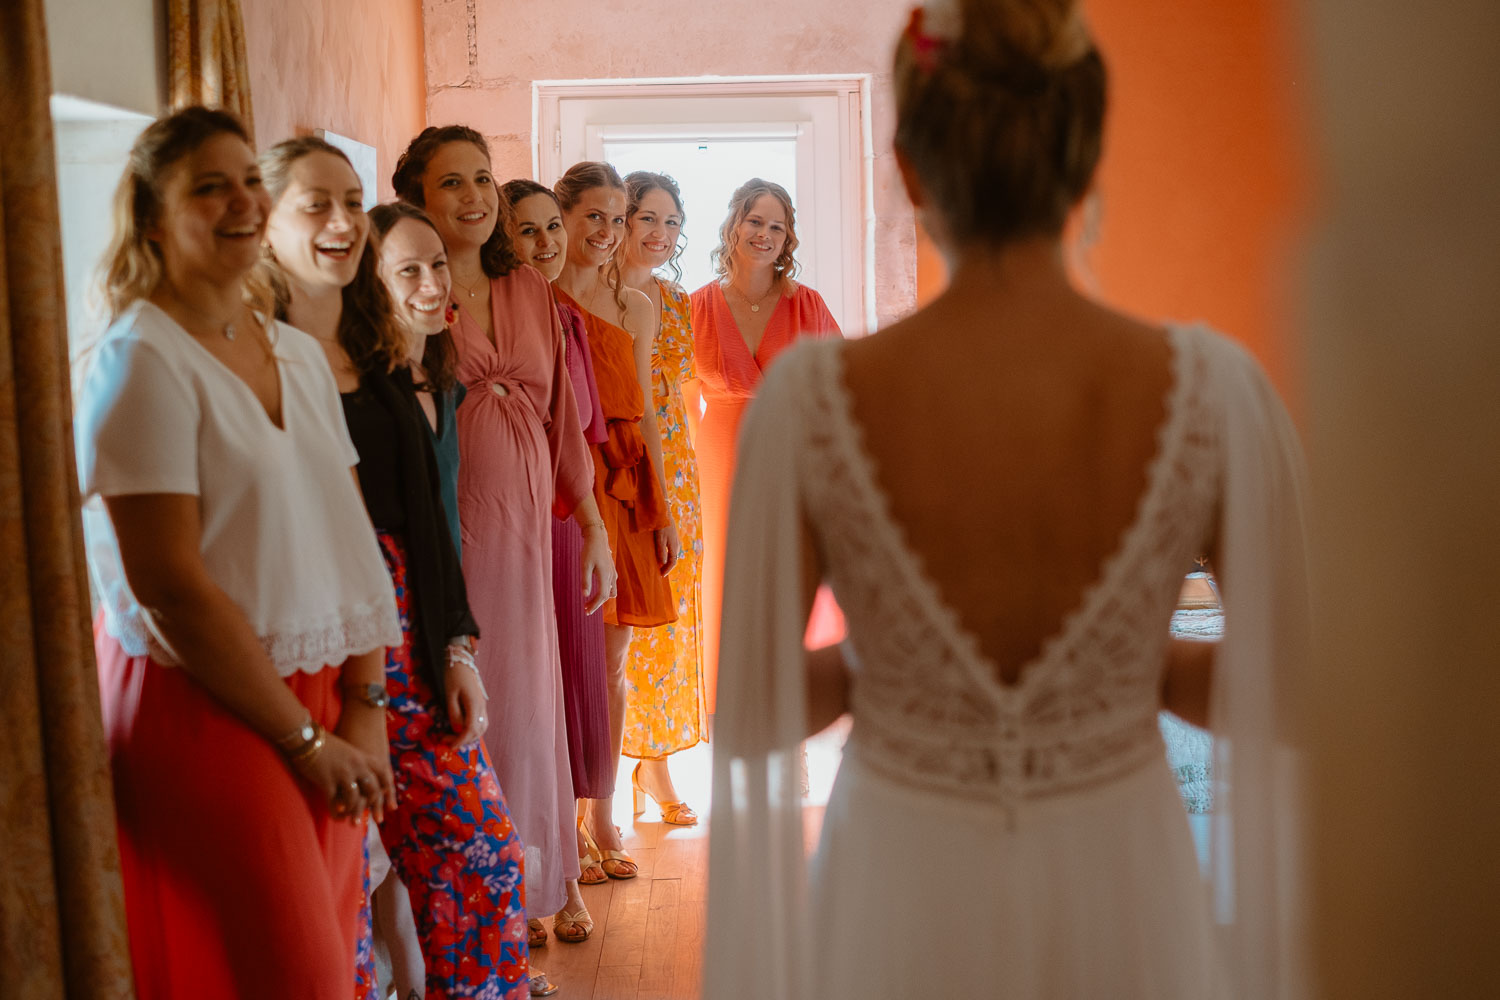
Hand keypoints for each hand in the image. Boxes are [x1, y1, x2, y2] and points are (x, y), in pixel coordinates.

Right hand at [333, 705, 396, 822]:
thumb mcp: (348, 749)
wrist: (306, 737)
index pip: (383, 773)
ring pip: (354, 799)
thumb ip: (358, 761)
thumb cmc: (325, 743)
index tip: (391, 803)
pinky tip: (336, 816)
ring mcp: (342, 773)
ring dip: (353, 812)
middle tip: (376, 818)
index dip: (388, 789)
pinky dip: (337, 812)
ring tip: (351, 820)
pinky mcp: (326, 781)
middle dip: (374, 806)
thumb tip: (364, 777)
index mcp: (362, 757)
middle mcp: (356, 765)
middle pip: (372, 789)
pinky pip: (334, 802)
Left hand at [445, 652, 488, 747]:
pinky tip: (462, 729)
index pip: (470, 729)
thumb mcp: (449, 695)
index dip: (460, 740)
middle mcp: (482, 707)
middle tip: (447, 741)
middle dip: (463, 740)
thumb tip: (456, 729)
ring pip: (482, 728)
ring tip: (454, 738)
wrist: (462, 661)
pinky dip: (473, 730)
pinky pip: (481, 722)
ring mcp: (483, 705)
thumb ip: (454, 713)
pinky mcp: (481, 704)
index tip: (449, 746)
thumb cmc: (453, 676)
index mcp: (474, 705)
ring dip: (469, 736)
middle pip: (478, 731)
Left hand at [580, 523, 616, 615]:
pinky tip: (600, 590)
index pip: (601, 596)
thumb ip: (585, 581)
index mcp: (604, 575)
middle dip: (596, 603)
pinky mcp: (612, 569)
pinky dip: (606, 591)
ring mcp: (612, 572)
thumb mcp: (584, 565)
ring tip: (592, 602)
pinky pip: (612, 585)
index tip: (586, 611)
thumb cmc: (589, 550)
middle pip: (606, 595)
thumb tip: (585, 595)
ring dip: (602, 598)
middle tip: (586, 609)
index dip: (594, 605)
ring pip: (610, 591)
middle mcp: (610, 575)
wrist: (598, 537)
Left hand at [656, 522, 679, 575]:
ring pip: (672, 555)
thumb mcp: (660, 539)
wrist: (664, 513)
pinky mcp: (672, 537)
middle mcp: (676, 545)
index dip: (667, 570)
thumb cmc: (661, 526)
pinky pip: (671, 550)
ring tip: (660, 566)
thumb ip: (661, 552)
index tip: (661, 575)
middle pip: (673, 559)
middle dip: (667, 567)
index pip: (672, 562)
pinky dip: (667, 555)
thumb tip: (663, 563)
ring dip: (667, 561)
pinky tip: (661, 555)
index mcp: (674, 547)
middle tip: (660, 572)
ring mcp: (675, 541)